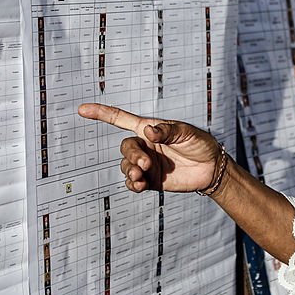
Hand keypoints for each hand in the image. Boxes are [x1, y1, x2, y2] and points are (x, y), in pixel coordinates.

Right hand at [77, 103, 221, 192]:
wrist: (211, 168)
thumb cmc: (200, 143)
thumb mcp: (186, 133)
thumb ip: (167, 131)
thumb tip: (149, 131)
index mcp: (149, 129)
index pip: (121, 119)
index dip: (101, 113)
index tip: (82, 110)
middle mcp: (145, 146)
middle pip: (125, 148)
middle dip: (132, 156)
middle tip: (145, 164)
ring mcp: (146, 164)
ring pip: (126, 166)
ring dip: (131, 171)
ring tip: (142, 176)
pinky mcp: (150, 181)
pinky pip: (132, 183)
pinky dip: (132, 184)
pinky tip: (139, 185)